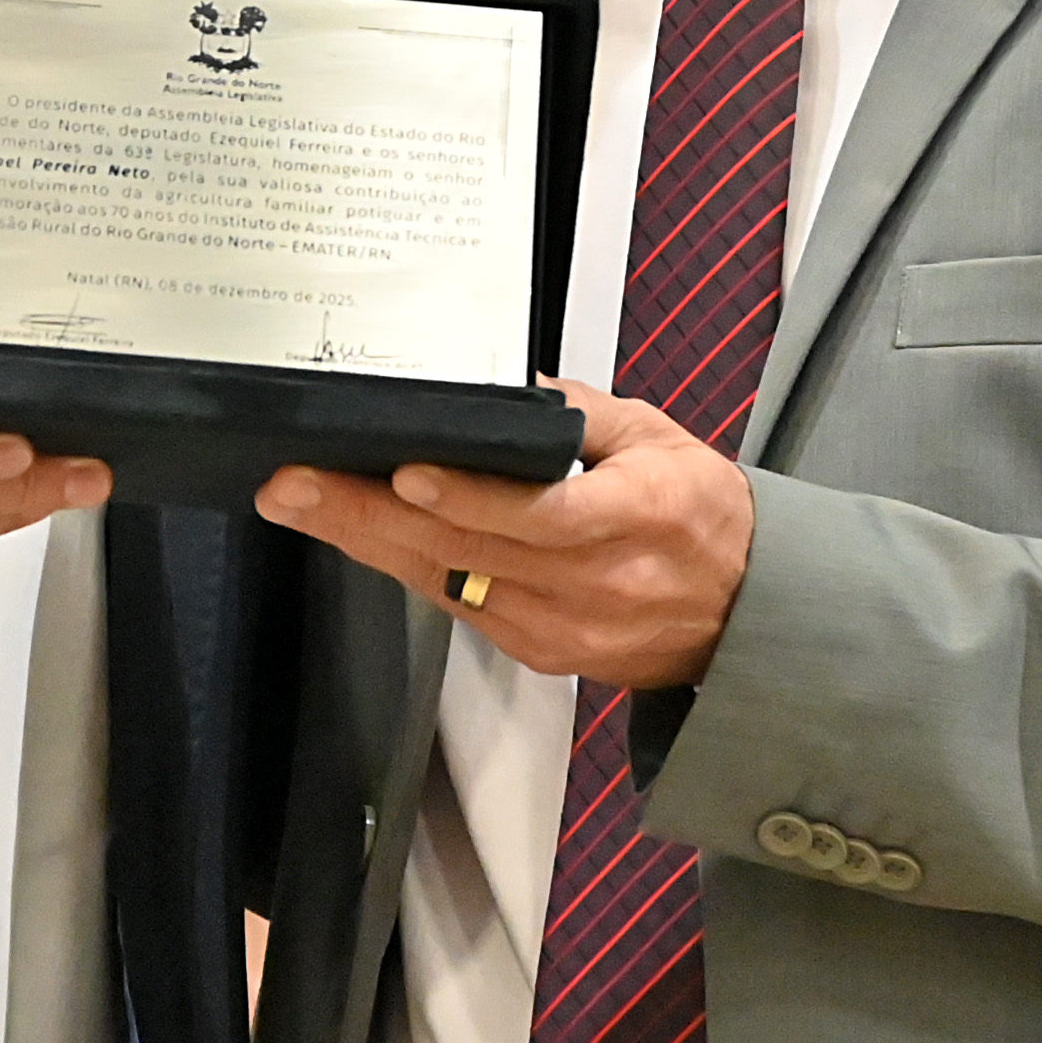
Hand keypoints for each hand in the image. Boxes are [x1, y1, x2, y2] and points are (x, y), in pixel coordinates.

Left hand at [253, 382, 751, 688]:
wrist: (745, 615)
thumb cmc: (702, 516)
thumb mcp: (659, 440)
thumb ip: (581, 412)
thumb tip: (507, 388)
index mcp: (638, 516)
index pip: (542, 516)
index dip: (468, 498)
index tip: (406, 474)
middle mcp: (597, 582)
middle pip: (467, 552)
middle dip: (368, 515)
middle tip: (296, 484)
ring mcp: (565, 627)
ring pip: (449, 583)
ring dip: (368, 543)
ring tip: (304, 502)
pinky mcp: (543, 654)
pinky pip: (460, 608)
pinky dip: (408, 569)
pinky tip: (360, 537)